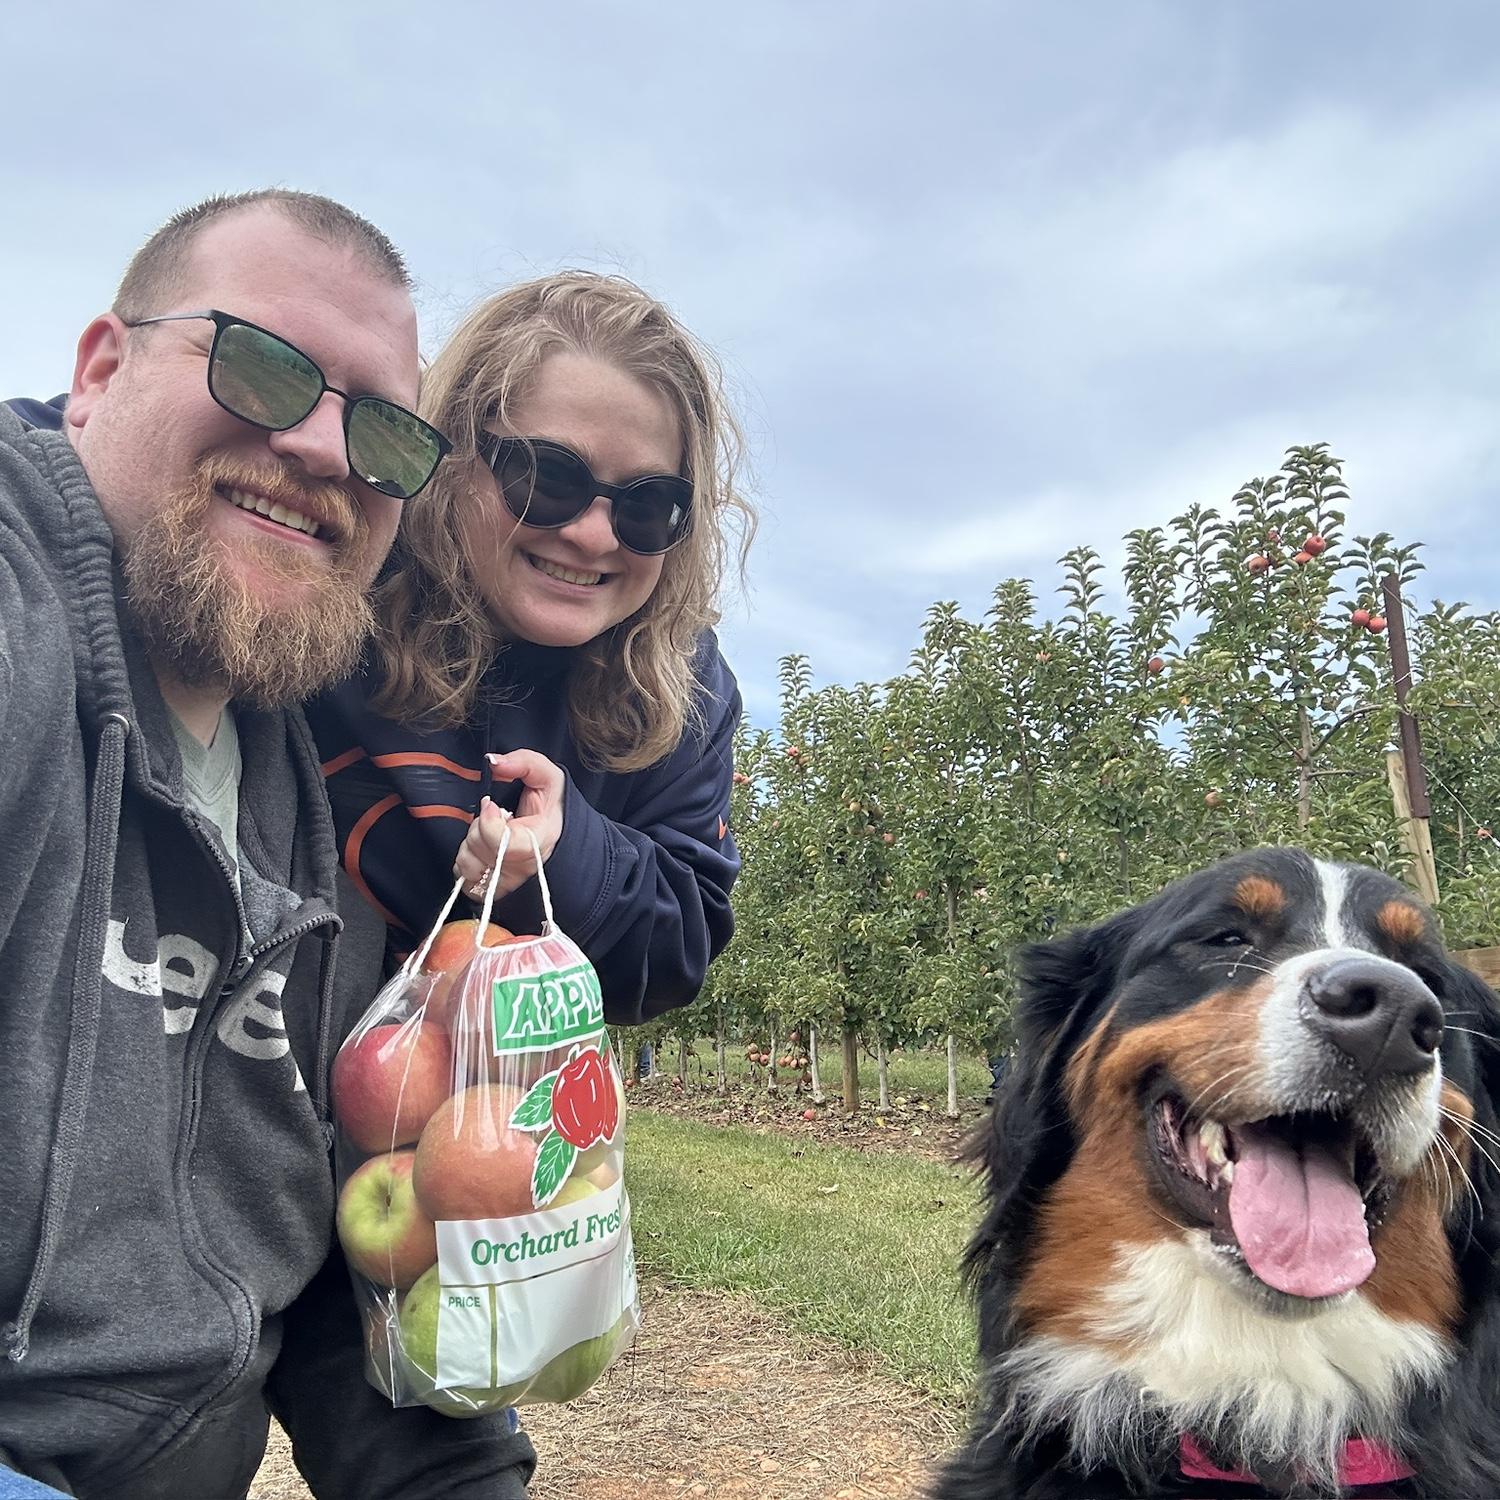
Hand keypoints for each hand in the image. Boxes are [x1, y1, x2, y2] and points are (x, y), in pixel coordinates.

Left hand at [454, 749, 565, 902]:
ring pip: (468, 866)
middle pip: (480, 850)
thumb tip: (493, 762)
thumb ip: (522, 763)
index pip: (505, 844)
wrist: (558, 832)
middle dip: (478, 827)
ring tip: (488, 834)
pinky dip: (466, 863)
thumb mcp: (546, 775)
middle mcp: (525, 867)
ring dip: (469, 845)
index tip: (490, 803)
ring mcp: (508, 882)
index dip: (488, 823)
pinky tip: (481, 849)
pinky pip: (465, 881)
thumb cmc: (551, 805)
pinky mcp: (494, 891)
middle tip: (495, 816)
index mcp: (540, 839)